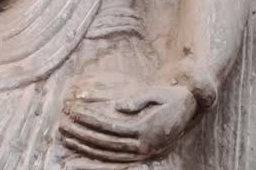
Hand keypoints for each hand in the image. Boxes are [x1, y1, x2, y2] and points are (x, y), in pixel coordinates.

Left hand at [59, 78, 196, 163]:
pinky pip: (115, 164)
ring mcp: (142, 153)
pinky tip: (78, 162)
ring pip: (108, 155)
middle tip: (63, 125)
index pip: (112, 126)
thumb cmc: (173, 97)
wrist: (191, 110)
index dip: (92, 119)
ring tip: (66, 141)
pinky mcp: (141, 156)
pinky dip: (96, 164)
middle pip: (106, 142)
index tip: (74, 112)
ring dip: (85, 149)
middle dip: (83, 134)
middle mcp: (143, 145)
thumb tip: (118, 105)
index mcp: (146, 129)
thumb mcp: (159, 93)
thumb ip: (139, 99)